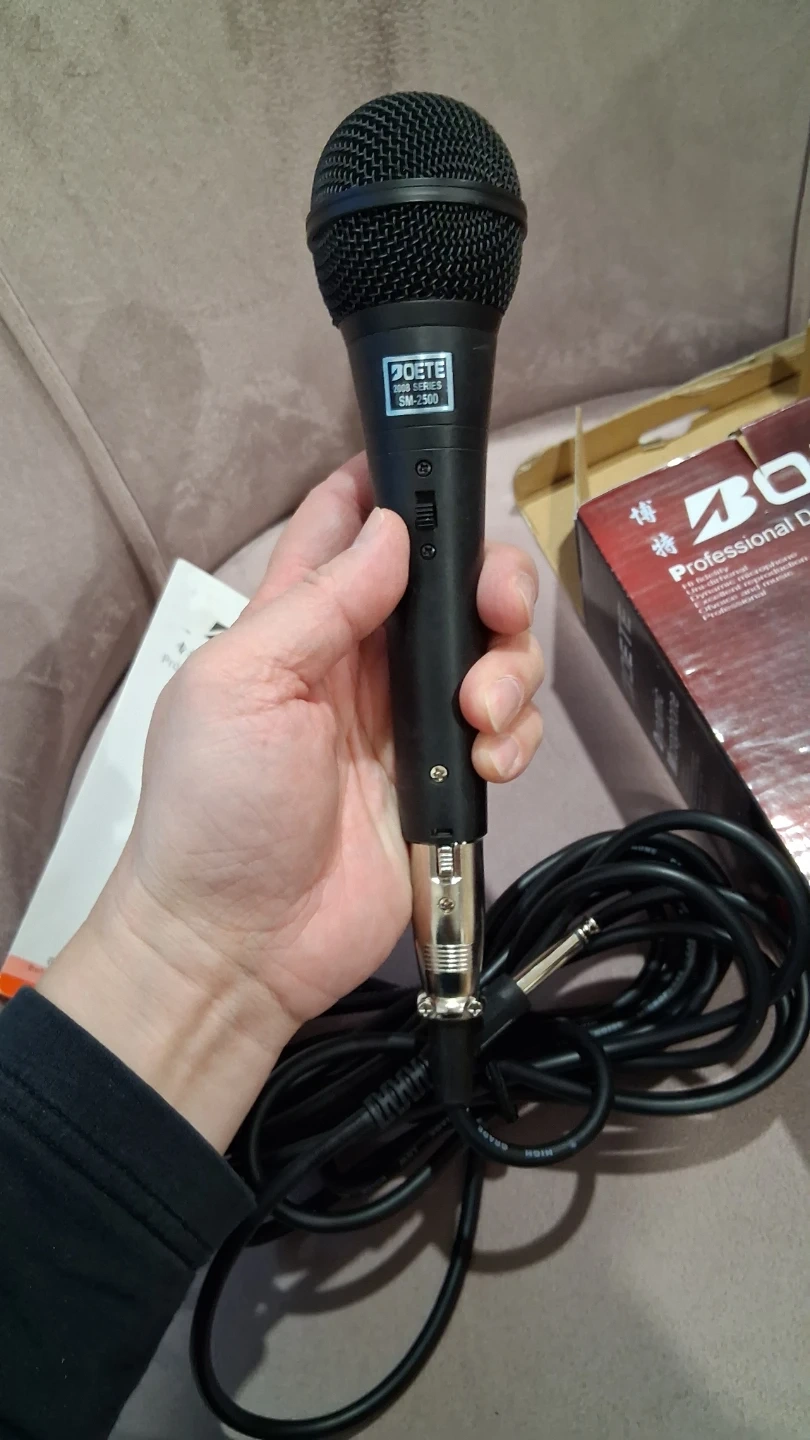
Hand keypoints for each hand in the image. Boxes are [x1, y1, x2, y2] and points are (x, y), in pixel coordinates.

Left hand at [41, 456, 543, 1147]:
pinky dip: (517, 737)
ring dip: (511, 668)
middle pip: (453, 581)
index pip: (351, 523)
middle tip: (496, 610)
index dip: (396, 484)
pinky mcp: (449, 781)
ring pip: (496, 651)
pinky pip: (511, 731)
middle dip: (492, 581)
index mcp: (299, 619)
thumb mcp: (242, 685)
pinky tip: (488, 765)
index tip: (442, 471)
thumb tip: (392, 529)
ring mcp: (412, 720)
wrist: (240, 945)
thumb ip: (319, 602)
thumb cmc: (215, 810)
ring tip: (480, 715)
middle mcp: (364, 659)